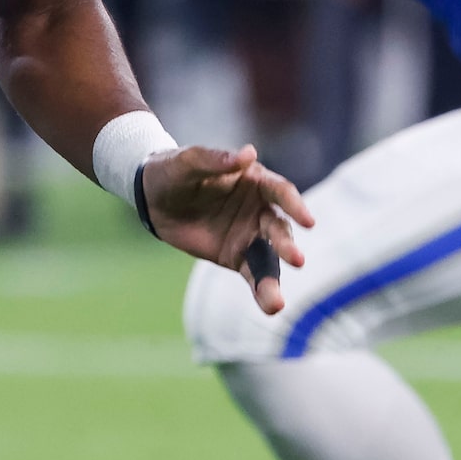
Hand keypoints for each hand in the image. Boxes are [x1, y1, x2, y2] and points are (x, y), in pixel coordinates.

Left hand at [140, 143, 313, 314]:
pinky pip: (253, 274)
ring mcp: (250, 234)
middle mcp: (260, 208)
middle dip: (286, 244)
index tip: (308, 221)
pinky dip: (261, 290)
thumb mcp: (187, 161)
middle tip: (296, 260)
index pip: (281, 192)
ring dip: (274, 279)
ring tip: (276, 304)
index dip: (295, 205)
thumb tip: (249, 153)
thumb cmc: (173, 171)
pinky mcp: (236, 256)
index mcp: (255, 180)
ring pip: (269, 257)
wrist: (152, 197)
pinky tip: (270, 306)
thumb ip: (216, 160)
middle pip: (278, 227)